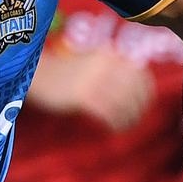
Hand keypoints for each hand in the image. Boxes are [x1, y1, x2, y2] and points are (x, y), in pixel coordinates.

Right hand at [26, 46, 154, 130]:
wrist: (36, 73)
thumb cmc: (64, 71)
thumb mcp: (91, 62)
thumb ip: (112, 70)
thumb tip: (137, 90)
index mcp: (108, 53)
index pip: (140, 74)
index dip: (146, 92)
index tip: (143, 104)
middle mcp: (104, 64)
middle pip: (135, 91)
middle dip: (139, 108)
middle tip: (134, 119)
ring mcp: (94, 79)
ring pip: (124, 104)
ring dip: (128, 118)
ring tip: (124, 125)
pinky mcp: (83, 95)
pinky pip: (109, 113)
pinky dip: (115, 123)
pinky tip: (112, 128)